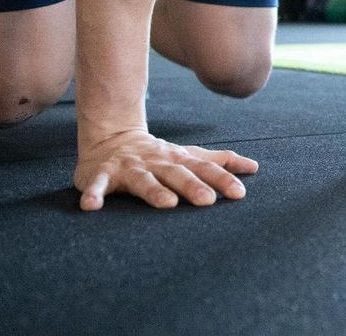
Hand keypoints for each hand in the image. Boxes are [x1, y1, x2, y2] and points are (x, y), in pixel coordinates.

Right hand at [74, 129, 255, 210]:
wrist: (112, 139)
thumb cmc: (158, 156)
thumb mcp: (188, 156)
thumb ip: (218, 161)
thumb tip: (254, 167)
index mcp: (178, 160)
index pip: (204, 169)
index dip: (222, 180)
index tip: (240, 193)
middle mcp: (156, 162)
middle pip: (177, 174)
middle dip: (193, 186)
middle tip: (208, 202)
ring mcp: (129, 167)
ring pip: (142, 180)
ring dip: (154, 191)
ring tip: (166, 204)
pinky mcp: (102, 175)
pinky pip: (98, 185)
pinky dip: (94, 194)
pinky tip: (91, 206)